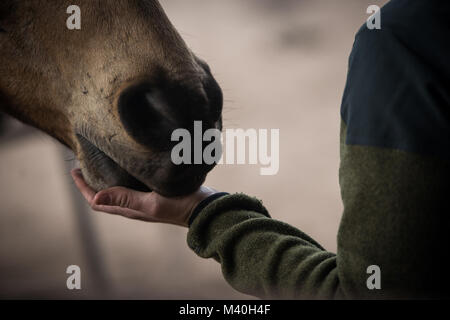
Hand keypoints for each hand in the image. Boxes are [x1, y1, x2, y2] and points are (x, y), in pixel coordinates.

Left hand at [70, 168, 217, 226]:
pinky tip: (128, 165)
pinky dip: (123, 177)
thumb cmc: (180, 206)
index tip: (74, 170)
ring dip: (106, 179)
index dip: (83, 188)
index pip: (97, 202)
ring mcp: (145, 201)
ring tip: (101, 162)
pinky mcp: (156, 194)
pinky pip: (132, 186)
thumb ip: (126, 199)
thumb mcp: (151, 203)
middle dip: (91, 182)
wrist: (205, 209)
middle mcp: (134, 207)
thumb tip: (94, 199)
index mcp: (130, 210)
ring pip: (118, 191)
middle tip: (84, 163)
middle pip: (105, 196)